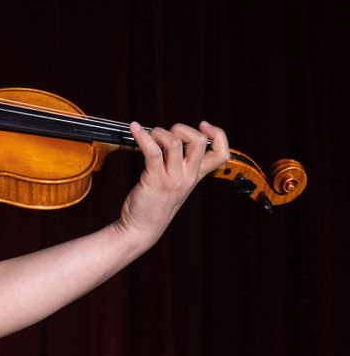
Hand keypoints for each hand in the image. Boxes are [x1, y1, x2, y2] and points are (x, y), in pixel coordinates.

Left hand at [119, 120, 230, 247]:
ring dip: (159, 132)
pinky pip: (152, 151)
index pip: (222, 154)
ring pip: (175, 142)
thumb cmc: (153, 204)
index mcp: (195, 176)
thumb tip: (170, 137)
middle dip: (182, 128)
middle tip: (166, 135)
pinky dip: (142, 136)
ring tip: (147, 136)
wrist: (140, 230)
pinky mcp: (155, 181)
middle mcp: (188, 177)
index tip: (204, 126)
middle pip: (200, 141)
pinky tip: (134, 131)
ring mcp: (172, 179)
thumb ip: (178, 164)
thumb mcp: (174, 184)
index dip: (218, 134)